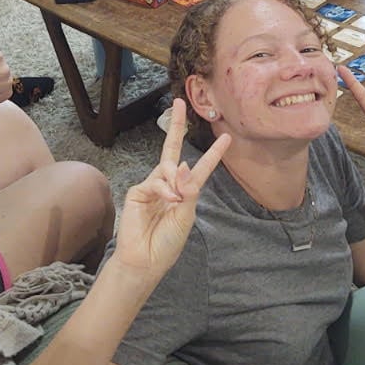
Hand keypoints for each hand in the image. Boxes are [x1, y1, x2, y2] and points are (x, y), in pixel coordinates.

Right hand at [110, 99, 229, 277]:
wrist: (145, 260)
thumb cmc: (168, 243)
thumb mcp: (187, 216)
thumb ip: (189, 191)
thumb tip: (184, 165)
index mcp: (186, 192)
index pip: (201, 167)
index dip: (213, 153)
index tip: (226, 137)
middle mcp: (169, 185)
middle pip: (173, 150)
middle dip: (176, 126)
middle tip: (178, 103)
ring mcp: (153, 187)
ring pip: (168, 167)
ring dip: (175, 180)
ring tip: (175, 200)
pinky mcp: (138, 191)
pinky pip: (156, 181)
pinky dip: (165, 189)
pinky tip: (169, 200)